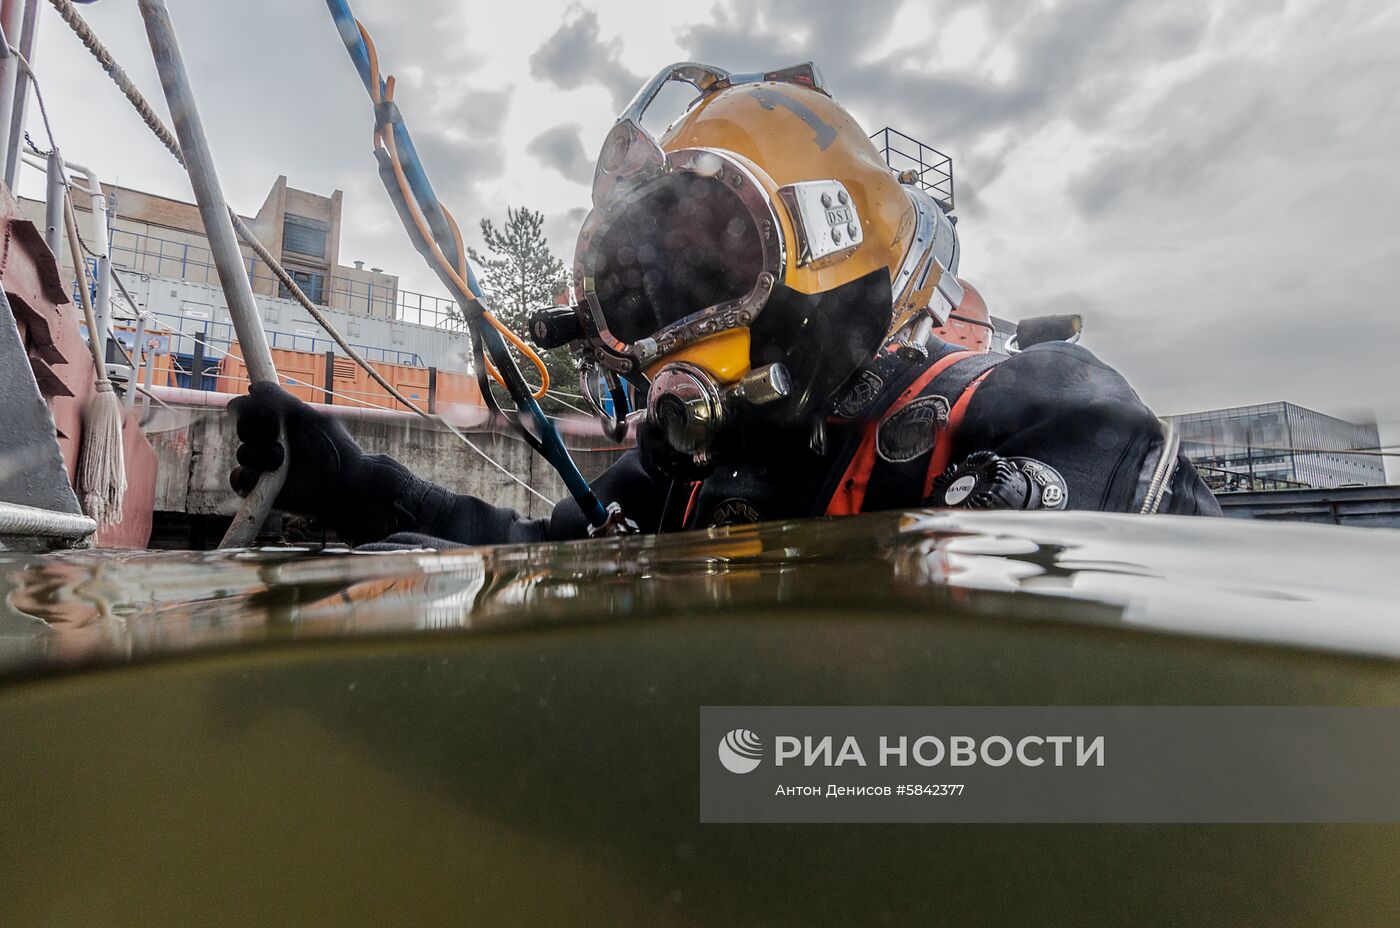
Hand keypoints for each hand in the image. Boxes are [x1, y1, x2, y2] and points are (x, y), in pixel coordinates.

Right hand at [228, 383, 360, 521]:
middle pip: (242, 427)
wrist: (346, 482)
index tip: (269, 411)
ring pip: (243, 453)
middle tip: (278, 433)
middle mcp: (266, 442)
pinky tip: (260, 474)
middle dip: (258, 428)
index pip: (245, 407)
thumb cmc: (335, 448)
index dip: (249, 406)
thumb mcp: (313, 418)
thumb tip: (252, 386)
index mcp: (276, 422)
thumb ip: (284, 401)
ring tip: (284, 459)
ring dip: (263, 453)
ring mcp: (262, 465)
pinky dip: (244, 477)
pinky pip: (238, 480)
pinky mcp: (260, 488)